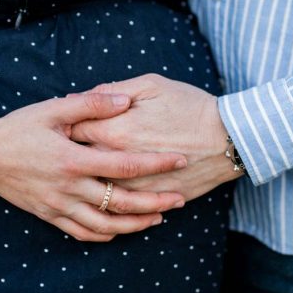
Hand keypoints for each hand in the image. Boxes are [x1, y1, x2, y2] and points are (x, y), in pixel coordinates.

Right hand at [0, 93, 188, 241]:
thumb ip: (92, 103)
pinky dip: (106, 234)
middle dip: (156, 203)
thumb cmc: (19, 127)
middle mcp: (69, 188)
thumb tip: (126, 99)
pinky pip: (83, 233)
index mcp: (74, 160)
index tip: (180, 159)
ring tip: (159, 218)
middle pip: (123, 203)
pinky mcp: (49, 216)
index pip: (126, 165)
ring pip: (106, 225)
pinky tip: (122, 229)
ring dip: (136, 224)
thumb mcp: (54, 109)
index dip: (157, 164)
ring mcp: (59, 206)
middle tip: (180, 199)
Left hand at [70, 75, 241, 199]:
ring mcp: (134, 185)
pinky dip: (108, 202)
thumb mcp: (151, 85)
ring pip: (96, 190)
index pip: (71, 131)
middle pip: (78, 163)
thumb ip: (111, 91)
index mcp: (114, 131)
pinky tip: (106, 193)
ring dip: (86, 181)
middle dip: (70, 155)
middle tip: (67, 150)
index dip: (64, 126)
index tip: (63, 124)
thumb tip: (78, 96)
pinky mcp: (150, 199)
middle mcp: (118, 162)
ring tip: (82, 173)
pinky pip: (119, 208)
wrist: (228, 138)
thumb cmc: (190, 106)